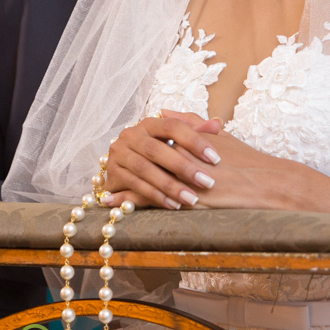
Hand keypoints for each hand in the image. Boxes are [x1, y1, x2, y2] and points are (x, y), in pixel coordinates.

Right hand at [104, 111, 223, 209]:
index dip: (194, 140)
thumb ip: (196, 130)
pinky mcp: (112, 174)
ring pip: (145, 170)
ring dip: (169, 186)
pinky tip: (173, 205)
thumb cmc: (159, 153)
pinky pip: (134, 186)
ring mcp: (119, 154)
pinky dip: (155, 196)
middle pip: (156, 150)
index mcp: (149, 124)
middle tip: (207, 182)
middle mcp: (131, 135)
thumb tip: (216, 124)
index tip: (215, 158)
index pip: (172, 126)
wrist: (125, 169)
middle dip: (183, 167)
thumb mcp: (176, 139)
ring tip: (191, 199)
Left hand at [105, 121, 329, 222]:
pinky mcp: (191, 198)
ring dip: (124, 189)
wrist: (272, 185)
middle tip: (101, 173)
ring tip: (101, 196)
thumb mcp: (217, 137)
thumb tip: (165, 109)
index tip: (116, 151)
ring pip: (146, 182)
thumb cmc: (248, 162)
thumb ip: (191, 122)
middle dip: (122, 167)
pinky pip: (157, 203)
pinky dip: (137, 206)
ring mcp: (186, 176)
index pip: (152, 139)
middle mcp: (183, 154)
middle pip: (143, 159)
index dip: (133, 147)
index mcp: (188, 137)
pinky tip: (120, 213)